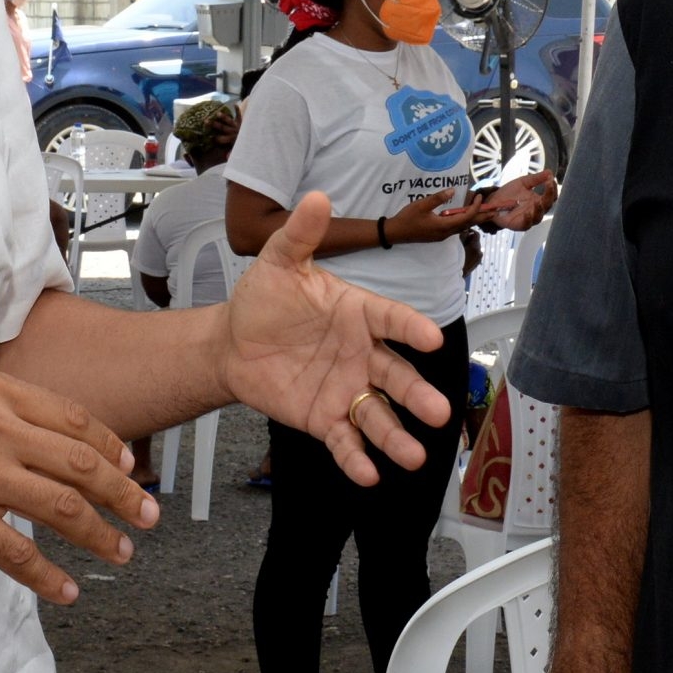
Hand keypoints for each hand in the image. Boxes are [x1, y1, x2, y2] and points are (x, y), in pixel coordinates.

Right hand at [0, 367, 155, 605]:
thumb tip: (37, 436)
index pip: (74, 419)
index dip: (112, 448)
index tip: (131, 467)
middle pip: (82, 463)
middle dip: (125, 493)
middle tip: (149, 514)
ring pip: (61, 506)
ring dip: (100, 533)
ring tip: (122, 551)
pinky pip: (16, 553)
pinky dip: (48, 575)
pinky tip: (66, 588)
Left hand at [220, 192, 454, 484]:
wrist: (233, 342)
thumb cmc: (264, 300)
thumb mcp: (279, 263)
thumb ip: (300, 235)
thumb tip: (316, 197)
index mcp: (358, 313)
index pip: (392, 320)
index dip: (411, 329)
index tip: (431, 338)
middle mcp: (361, 354)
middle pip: (396, 377)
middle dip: (418, 395)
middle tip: (439, 411)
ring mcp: (346, 389)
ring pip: (378, 415)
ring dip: (397, 436)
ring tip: (414, 455)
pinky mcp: (324, 418)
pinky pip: (345, 440)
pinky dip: (357, 458)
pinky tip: (369, 475)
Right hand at [390, 187, 502, 243]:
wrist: (396, 233)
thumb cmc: (408, 218)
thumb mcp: (422, 205)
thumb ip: (438, 198)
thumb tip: (453, 191)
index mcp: (444, 226)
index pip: (466, 217)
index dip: (476, 207)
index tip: (480, 196)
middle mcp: (447, 232)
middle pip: (469, 224)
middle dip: (482, 216)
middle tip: (495, 210)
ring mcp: (443, 235)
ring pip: (464, 227)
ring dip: (475, 219)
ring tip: (485, 213)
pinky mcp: (439, 234)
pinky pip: (457, 227)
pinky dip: (465, 221)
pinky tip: (466, 216)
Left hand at [486, 169, 556, 230]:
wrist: (493, 201)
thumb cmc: (510, 193)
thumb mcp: (523, 182)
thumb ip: (536, 179)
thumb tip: (550, 172)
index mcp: (538, 200)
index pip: (550, 196)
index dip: (552, 189)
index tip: (551, 180)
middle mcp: (536, 210)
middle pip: (547, 206)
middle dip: (549, 196)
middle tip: (548, 185)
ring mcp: (528, 218)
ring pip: (538, 216)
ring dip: (539, 209)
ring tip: (539, 201)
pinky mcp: (519, 225)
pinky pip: (526, 224)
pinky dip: (528, 219)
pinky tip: (528, 213)